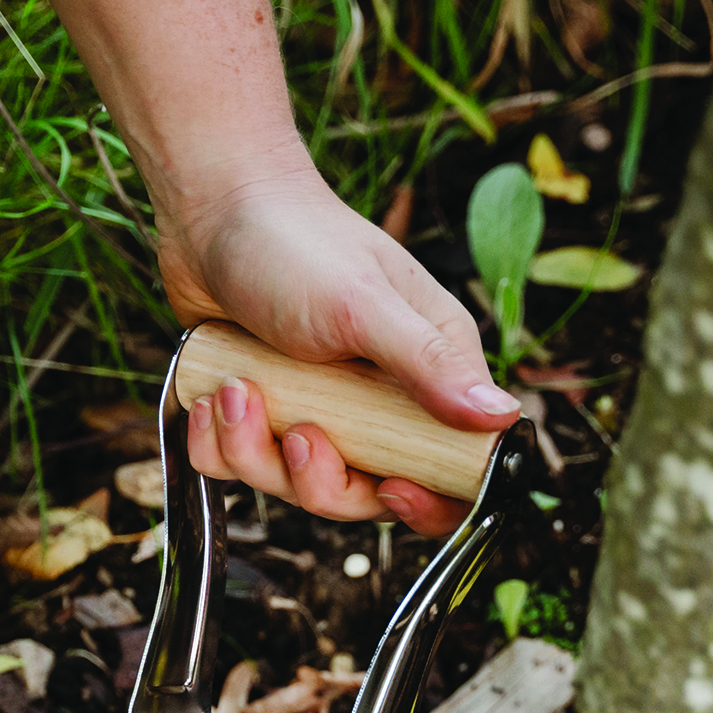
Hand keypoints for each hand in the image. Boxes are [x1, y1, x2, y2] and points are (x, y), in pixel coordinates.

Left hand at [159, 163, 517, 535]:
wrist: (212, 209)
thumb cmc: (296, 242)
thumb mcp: (364, 306)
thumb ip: (428, 366)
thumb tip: (501, 418)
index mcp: (425, 374)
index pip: (445, 470)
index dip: (423, 502)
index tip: (388, 490)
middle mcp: (374, 400)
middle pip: (358, 496)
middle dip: (317, 479)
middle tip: (298, 431)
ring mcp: (314, 410)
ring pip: (289, 485)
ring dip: (253, 450)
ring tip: (236, 390)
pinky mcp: (259, 413)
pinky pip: (236, 465)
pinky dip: (216, 442)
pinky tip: (211, 393)